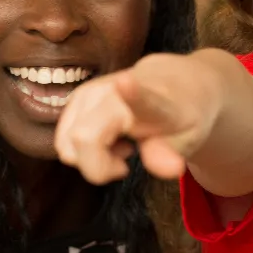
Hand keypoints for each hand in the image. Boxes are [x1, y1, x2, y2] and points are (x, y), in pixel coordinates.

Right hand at [54, 52, 220, 184]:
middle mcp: (112, 90)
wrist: (174, 84)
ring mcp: (88, 92)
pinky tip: (108, 140)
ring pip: (67, 146)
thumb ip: (170, 154)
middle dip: (98, 168)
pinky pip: (65, 142)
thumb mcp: (186, 140)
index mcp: (151, 100)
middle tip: (126, 164)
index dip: (132, 94)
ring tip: (121, 149)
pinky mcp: (75, 99)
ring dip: (90, 160)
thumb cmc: (179, 117)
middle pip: (82, 139)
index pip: (141, 97)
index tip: (125, 83)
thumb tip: (171, 169)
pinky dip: (83, 152)